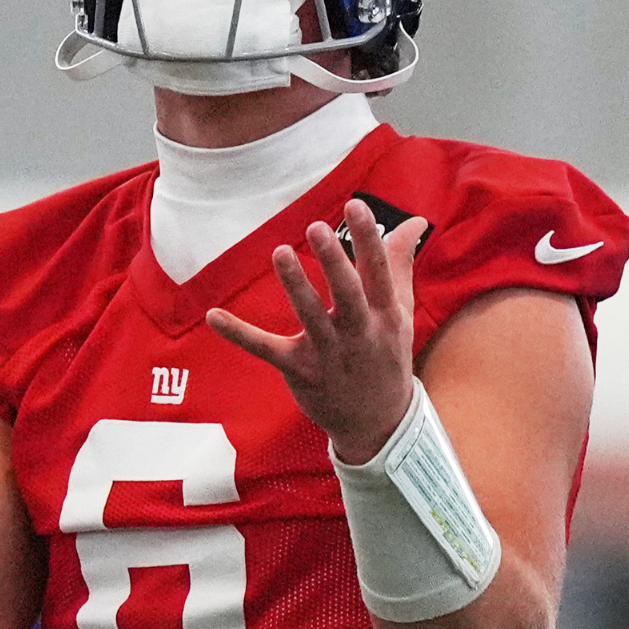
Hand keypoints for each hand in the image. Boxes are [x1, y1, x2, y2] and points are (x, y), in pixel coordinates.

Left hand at [206, 199, 427, 463]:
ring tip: (280, 253)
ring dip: (296, 286)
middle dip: (333, 261)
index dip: (368, 238)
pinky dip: (239, 334)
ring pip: (310, 317)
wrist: (378, 422)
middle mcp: (359, 333)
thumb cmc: (386, 355)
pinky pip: (266, 349)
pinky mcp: (299, 370)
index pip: (378, 271)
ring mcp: (328, 353)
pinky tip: (213, 316)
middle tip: (317, 227)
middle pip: (347, 294)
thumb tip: (414, 220)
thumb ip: (400, 263)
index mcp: (385, 315)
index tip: (355, 205)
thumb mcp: (400, 312)